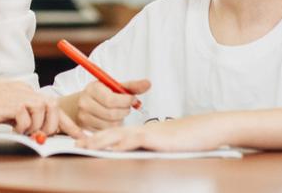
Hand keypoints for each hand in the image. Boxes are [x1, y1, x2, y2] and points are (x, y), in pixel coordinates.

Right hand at [0, 71, 82, 136]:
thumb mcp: (3, 107)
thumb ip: (19, 115)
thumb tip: (34, 131)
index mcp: (25, 91)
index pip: (53, 106)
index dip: (68, 123)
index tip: (79, 135)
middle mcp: (24, 91)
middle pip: (53, 106)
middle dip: (53, 126)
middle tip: (40, 136)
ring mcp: (16, 95)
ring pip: (43, 110)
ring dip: (37, 126)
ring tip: (23, 131)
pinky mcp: (7, 103)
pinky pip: (25, 116)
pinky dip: (22, 126)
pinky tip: (12, 127)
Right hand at [72, 79, 150, 130]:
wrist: (84, 102)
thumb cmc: (102, 93)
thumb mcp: (115, 86)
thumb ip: (132, 86)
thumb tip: (148, 84)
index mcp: (93, 88)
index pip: (110, 99)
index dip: (125, 101)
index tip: (132, 99)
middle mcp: (85, 102)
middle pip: (111, 113)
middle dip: (124, 111)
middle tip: (126, 107)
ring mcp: (84, 116)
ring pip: (110, 124)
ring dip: (120, 120)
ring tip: (118, 112)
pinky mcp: (86, 128)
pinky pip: (106, 131)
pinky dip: (113, 126)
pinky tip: (112, 119)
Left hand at [76, 114, 228, 151]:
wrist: (205, 130)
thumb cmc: (188, 139)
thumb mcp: (165, 144)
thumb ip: (151, 146)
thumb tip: (141, 152)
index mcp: (142, 133)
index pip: (116, 134)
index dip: (99, 138)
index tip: (84, 142)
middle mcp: (141, 131)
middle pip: (112, 133)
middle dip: (93, 139)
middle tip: (76, 143)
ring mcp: (148, 134)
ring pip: (118, 135)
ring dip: (100, 140)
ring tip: (84, 145)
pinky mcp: (155, 139)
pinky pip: (134, 140)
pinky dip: (121, 143)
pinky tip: (111, 148)